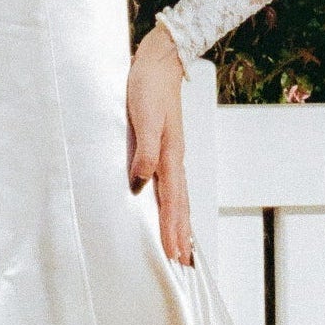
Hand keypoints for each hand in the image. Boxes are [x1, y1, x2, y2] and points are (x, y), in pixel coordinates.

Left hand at [128, 21, 193, 267]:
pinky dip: (173, 204)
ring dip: (180, 223)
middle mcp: (174, 159)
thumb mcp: (145, 118)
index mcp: (171, 156)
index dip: (173, 229)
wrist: (159, 62)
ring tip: (182, 246)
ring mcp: (171, 154)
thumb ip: (145, 151)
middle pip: (180, 205)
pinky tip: (169, 208)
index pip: (173, 202)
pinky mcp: (163, 147)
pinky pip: (170, 185)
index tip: (175, 255)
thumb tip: (140, 184)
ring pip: (178, 197)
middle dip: (181, 235)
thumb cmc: (149, 86)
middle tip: (184, 263)